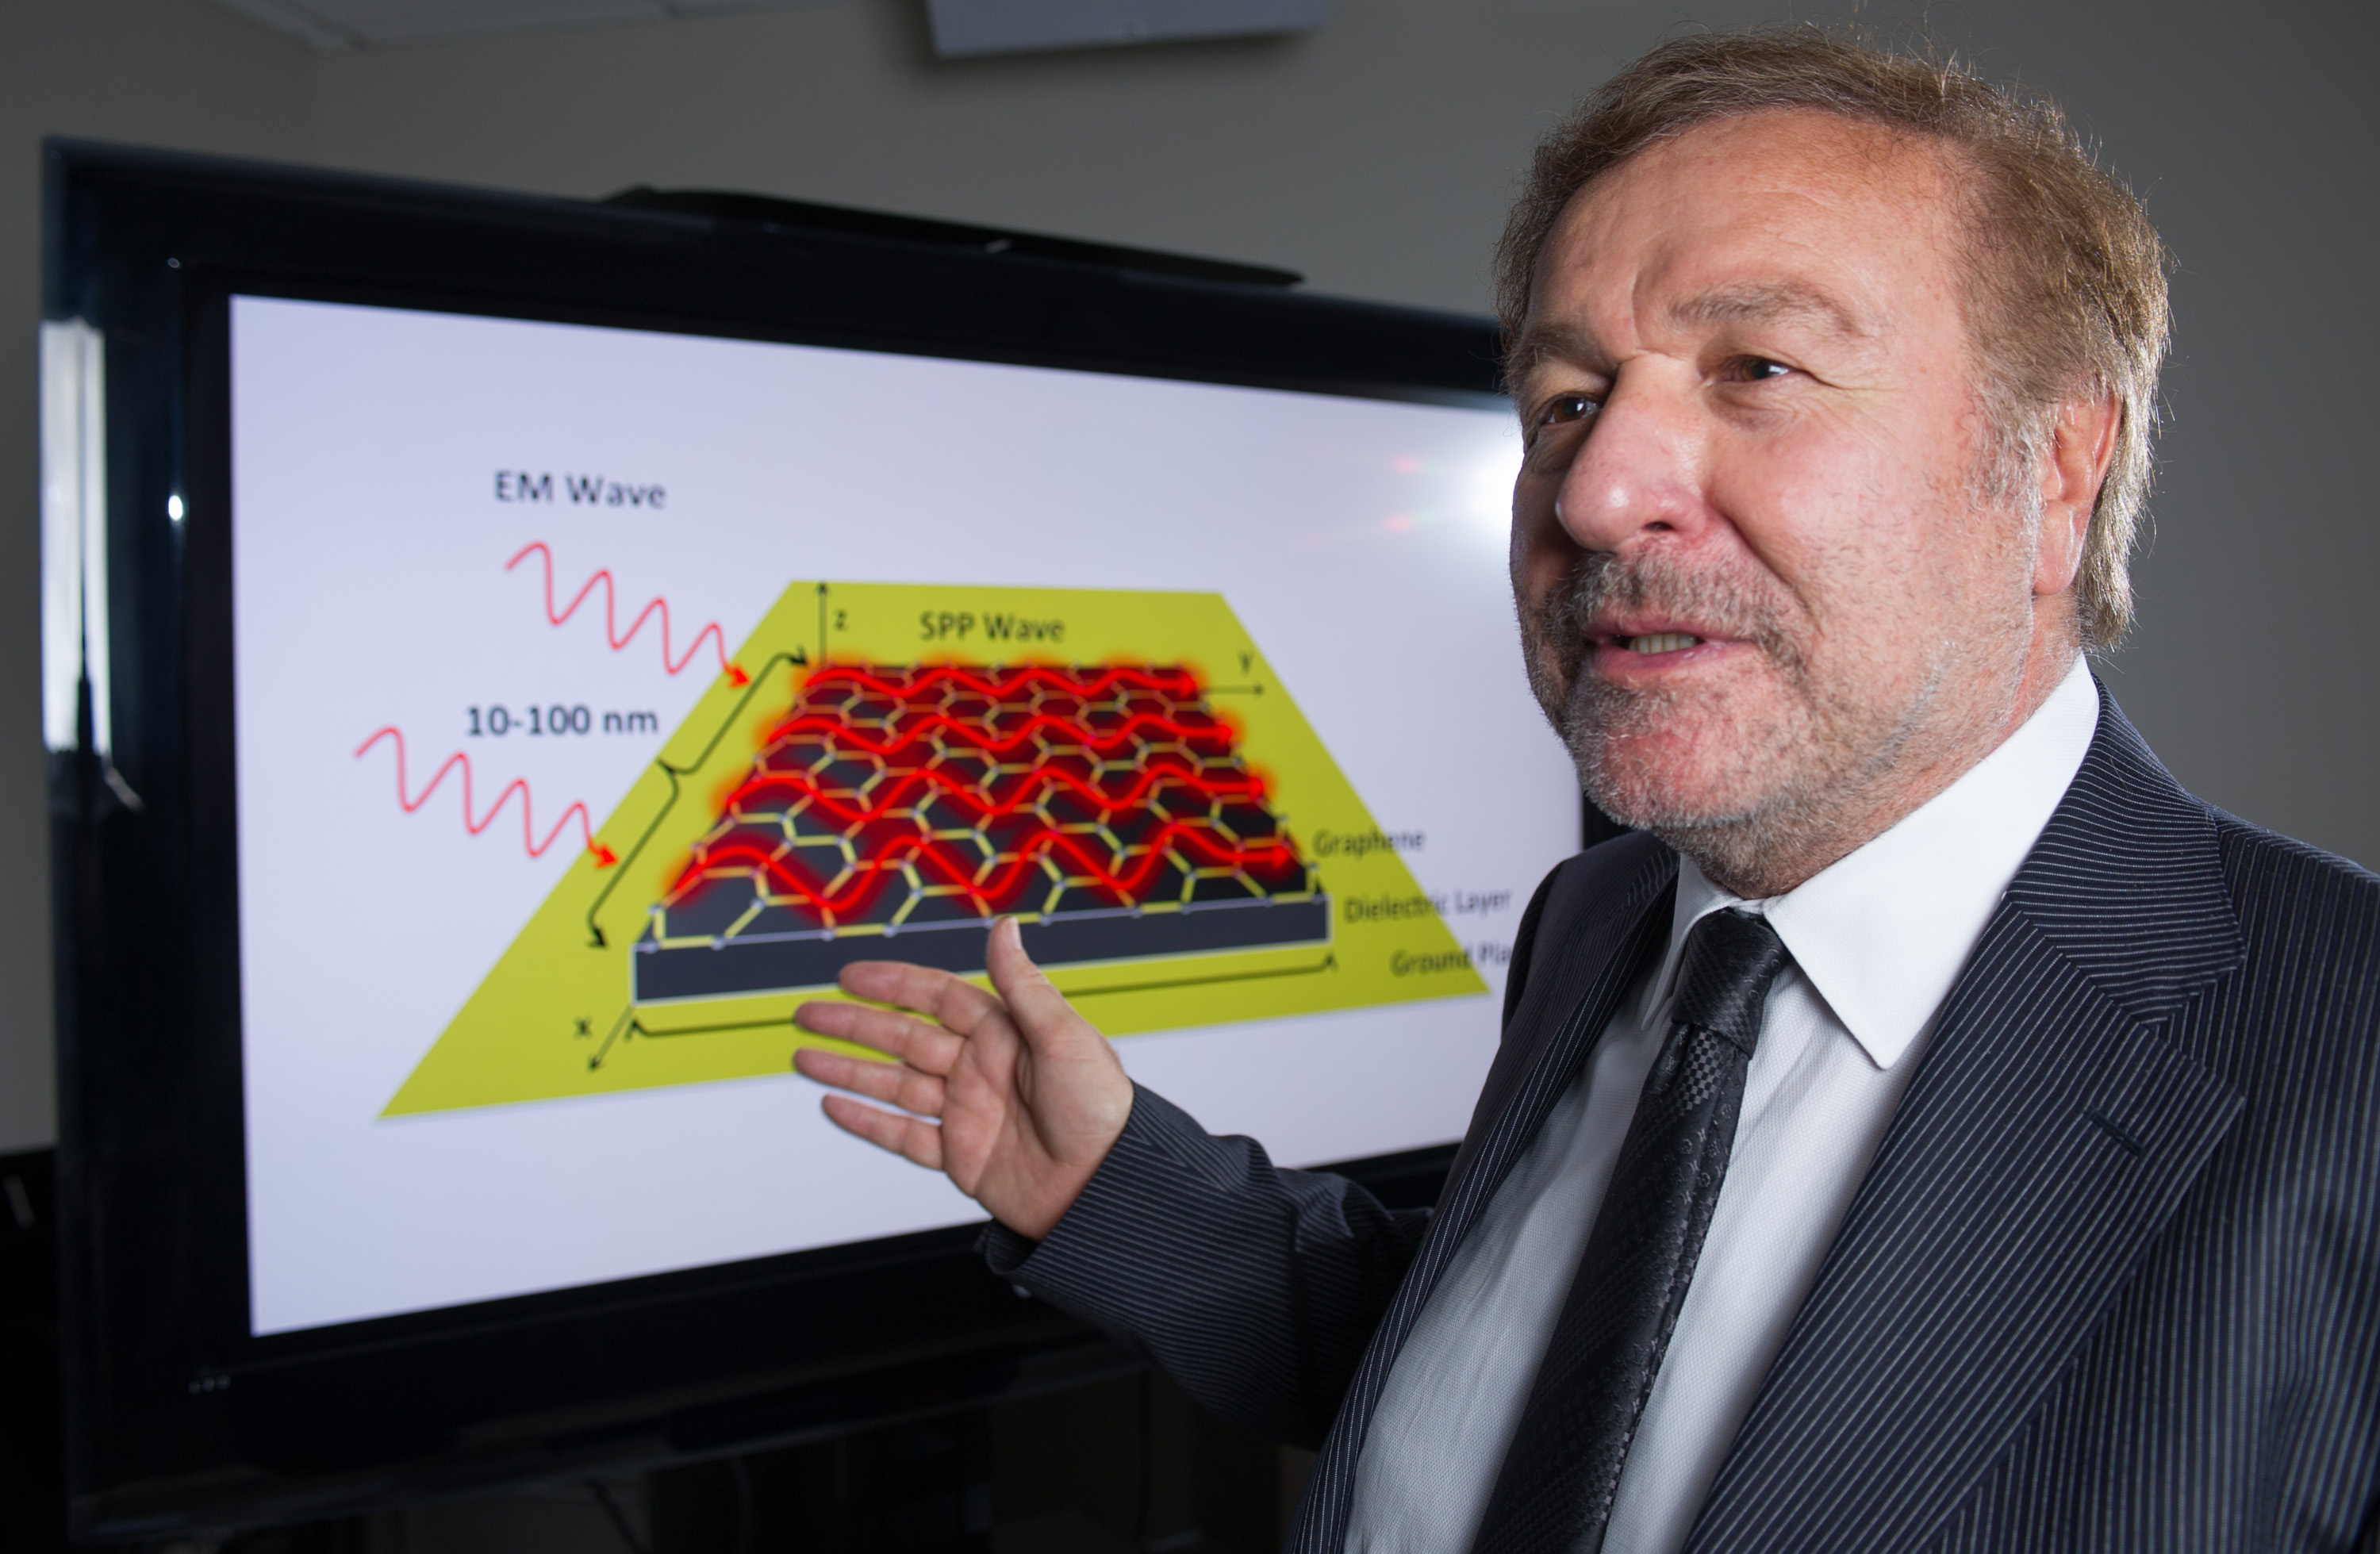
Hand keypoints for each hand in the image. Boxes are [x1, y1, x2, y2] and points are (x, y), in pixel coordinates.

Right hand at [792, 918, 1133, 1240]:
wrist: (1107, 1190)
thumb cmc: (1100, 1111)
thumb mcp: (1065, 1037)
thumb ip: (1023, 986)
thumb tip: (1005, 927)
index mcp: (1005, 1035)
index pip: (937, 997)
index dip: (892, 984)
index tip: (849, 974)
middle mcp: (981, 1069)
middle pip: (903, 1039)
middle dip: (853, 1025)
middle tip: (806, 1014)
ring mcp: (968, 1113)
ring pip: (894, 1086)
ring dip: (848, 1071)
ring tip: (803, 1057)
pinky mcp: (962, 1157)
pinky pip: (903, 1136)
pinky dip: (867, 1122)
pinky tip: (834, 1105)